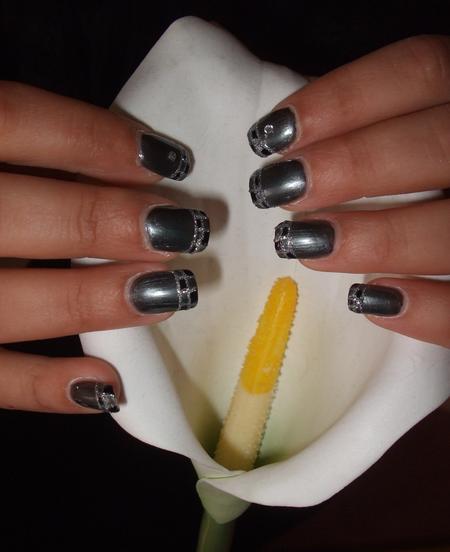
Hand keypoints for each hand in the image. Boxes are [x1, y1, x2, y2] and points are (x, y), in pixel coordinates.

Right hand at [0, 82, 208, 412]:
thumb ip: (33, 152)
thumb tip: (136, 165)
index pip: (16, 121)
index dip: (97, 138)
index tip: (166, 160)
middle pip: (19, 215)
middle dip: (106, 221)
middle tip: (177, 229)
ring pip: (10, 303)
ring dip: (95, 300)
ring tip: (167, 293)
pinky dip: (46, 389)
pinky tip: (108, 385)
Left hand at [247, 35, 449, 346]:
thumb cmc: (426, 176)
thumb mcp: (414, 134)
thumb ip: (377, 131)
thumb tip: (293, 150)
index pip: (420, 73)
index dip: (342, 98)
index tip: (275, 133)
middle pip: (437, 144)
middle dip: (352, 165)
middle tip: (282, 188)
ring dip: (375, 238)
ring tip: (304, 245)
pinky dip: (422, 309)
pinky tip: (365, 299)